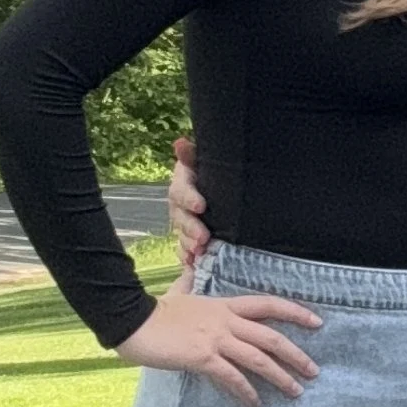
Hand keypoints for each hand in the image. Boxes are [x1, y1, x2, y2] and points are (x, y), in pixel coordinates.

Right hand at [120, 284, 318, 406]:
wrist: (132, 320)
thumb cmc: (155, 310)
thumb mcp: (179, 292)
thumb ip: (188, 282)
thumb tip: (189, 267)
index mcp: (224, 305)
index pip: (268, 305)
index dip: (295, 312)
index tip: (317, 322)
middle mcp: (226, 321)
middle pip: (271, 337)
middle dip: (296, 355)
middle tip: (313, 371)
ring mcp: (216, 339)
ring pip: (258, 359)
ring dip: (280, 378)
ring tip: (295, 392)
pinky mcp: (203, 358)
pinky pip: (232, 378)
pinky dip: (246, 393)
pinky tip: (255, 406)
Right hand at [167, 132, 210, 265]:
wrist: (227, 187)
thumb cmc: (217, 171)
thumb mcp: (207, 161)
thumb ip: (193, 155)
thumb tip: (179, 143)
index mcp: (183, 182)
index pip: (181, 190)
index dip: (189, 198)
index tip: (201, 206)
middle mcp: (180, 203)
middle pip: (180, 217)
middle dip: (191, 228)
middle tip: (203, 238)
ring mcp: (183, 221)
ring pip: (181, 234)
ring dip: (189, 244)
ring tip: (200, 252)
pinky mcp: (189, 236)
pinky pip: (183, 248)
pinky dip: (187, 256)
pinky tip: (192, 263)